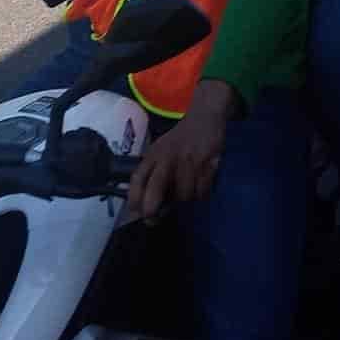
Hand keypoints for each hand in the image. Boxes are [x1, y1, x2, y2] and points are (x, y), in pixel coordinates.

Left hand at [126, 80, 240, 218]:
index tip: (134, 212)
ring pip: (184, 194)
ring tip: (186, 194)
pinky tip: (200, 186)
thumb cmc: (179, 139)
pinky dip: (201, 194)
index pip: (138, 177)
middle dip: (152, 207)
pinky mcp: (206, 164)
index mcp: (153, 154)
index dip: (133, 196)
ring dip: (184, 201)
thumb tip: (148, 202)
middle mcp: (167, 158)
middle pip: (155, 187)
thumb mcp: (160, 151)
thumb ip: (154, 172)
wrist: (203, 118)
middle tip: (152, 220)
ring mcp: (187, 161)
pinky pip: (202, 191)